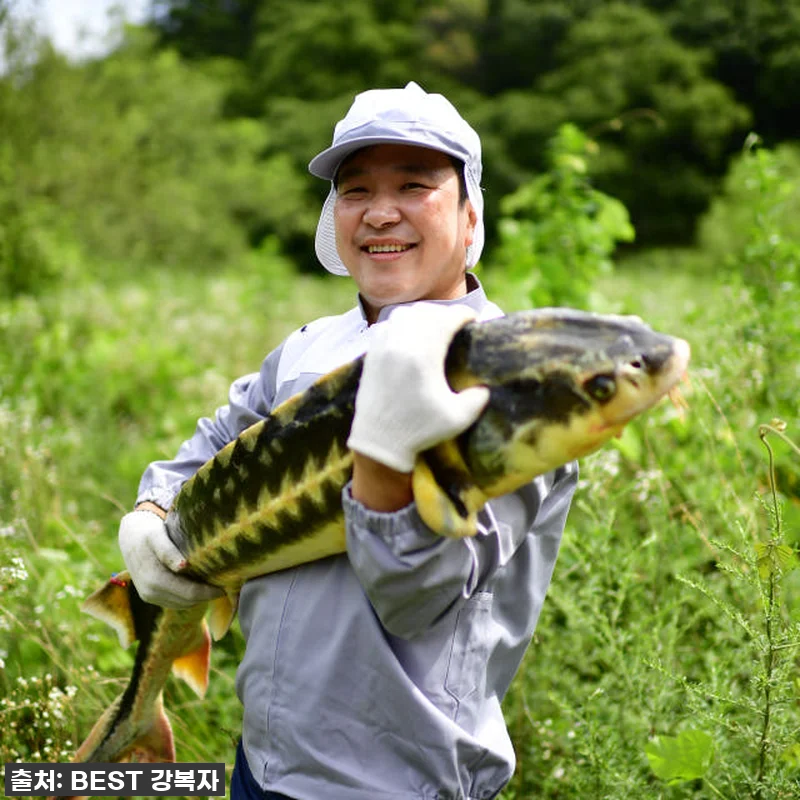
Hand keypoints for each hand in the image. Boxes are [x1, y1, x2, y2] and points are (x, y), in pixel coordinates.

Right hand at [118, 510, 223, 607]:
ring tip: (214, 584)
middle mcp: (150, 592)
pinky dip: (188, 597)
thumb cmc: (148, 532)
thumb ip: (169, 552)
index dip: (209, 592)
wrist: (129, 536)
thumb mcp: (157, 536)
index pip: (189, 593)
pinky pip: (174, 602)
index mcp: (154, 579)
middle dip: (206, 596)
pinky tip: (199, 585)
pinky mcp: (150, 596)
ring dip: (198, 598)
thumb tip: (183, 566)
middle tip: (225, 585)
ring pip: (182, 604)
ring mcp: (149, 596)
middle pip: (187, 601)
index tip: (226, 586)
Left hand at [347, 302, 489, 472]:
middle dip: (444, 313)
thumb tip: (484, 387)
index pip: (446, 318)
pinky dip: (400, 323)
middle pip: (426, 312)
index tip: (472, 319)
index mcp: (423, 355)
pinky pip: (386, 325)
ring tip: (433, 326)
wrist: (378, 441)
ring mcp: (382, 347)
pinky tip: (408, 335)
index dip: (463, 314)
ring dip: (422, 315)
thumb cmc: (419, 430)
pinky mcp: (371, 354)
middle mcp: (400, 344)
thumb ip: (477, 399)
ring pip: (403, 314)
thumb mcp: (458, 418)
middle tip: (456, 323)